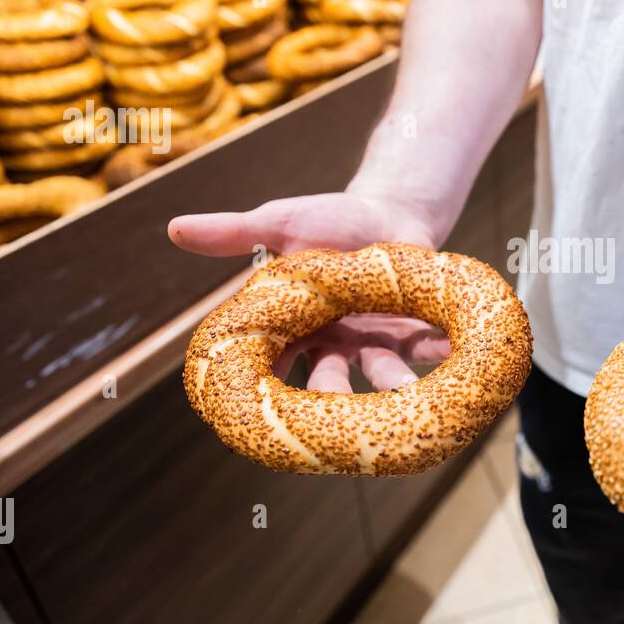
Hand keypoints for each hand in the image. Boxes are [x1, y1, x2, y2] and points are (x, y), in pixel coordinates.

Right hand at [168, 189, 448, 391]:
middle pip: (330, 380)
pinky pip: (429, 345)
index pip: (275, 365)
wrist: (387, 209)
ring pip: (382, 370)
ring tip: (408, 391)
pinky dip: (440, 350)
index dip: (267, 390)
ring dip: (394, 382)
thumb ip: (232, 233)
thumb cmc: (328, 221)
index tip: (262, 410)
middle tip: (338, 414)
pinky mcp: (415, 327)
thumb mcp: (279, 223)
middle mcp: (337, 342)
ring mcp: (376, 338)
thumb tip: (173, 228)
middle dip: (334, 398)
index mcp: (298, 327)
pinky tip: (451, 353)